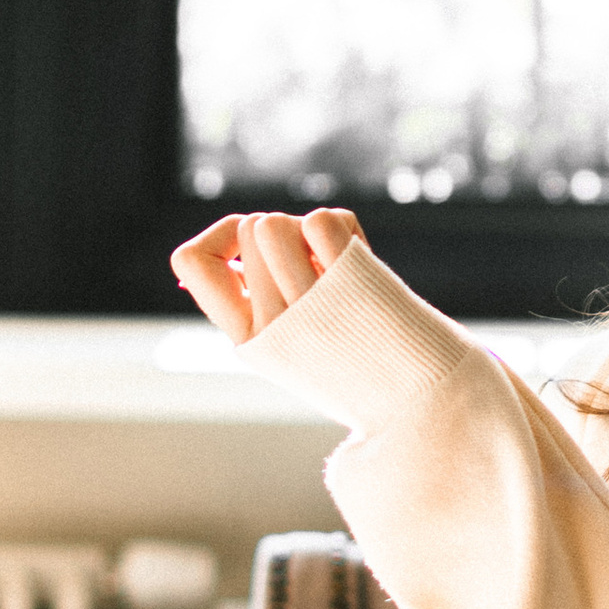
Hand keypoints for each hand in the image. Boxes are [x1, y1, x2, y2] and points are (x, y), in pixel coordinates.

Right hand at [170, 207, 362, 345]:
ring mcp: (308, 303)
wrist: (418, 388)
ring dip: (308, 229)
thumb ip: (249, 296)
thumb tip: (216, 251)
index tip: (252, 251)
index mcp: (247, 336)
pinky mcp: (348, 283)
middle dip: (284, 232)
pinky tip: (356, 259)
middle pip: (250, 226)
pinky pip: (320, 221)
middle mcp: (270, 324)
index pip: (190, 259)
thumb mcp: (286, 337)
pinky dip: (342, 228)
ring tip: (334, 264)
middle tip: (316, 267)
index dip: (220, 238)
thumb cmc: (348, 354)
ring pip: (275, 223)